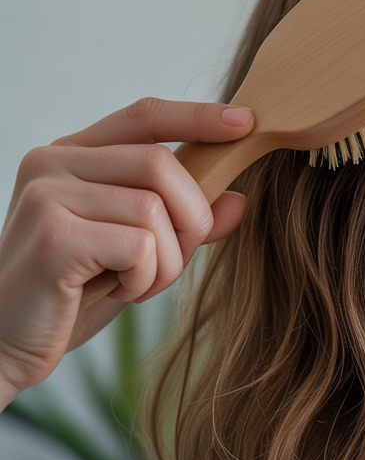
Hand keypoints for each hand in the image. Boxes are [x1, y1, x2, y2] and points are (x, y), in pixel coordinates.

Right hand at [0, 97, 254, 407]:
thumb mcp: (138, 252)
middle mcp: (53, 162)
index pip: (144, 116)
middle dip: (191, 219)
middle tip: (170, 262)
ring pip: (155, 209)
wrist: (2, 343)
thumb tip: (239, 199)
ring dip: (168, 260)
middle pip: (162, 164)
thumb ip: (182, 223)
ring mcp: (47, 195)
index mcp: (72, 155)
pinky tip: (118, 293)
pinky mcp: (53, 236)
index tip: (246, 122)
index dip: (198, 116)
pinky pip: (140, 246)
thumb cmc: (70, 295)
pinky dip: (146, 279)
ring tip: (138, 284)